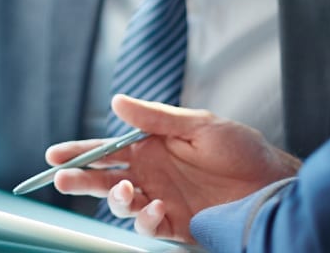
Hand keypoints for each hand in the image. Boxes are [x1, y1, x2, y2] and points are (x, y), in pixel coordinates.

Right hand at [49, 95, 299, 241]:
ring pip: (122, 205)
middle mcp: (151, 175)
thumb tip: (117, 102)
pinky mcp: (176, 226)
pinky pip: (149, 226)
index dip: (79, 152)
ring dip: (115, 199)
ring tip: (124, 192)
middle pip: (104, 179)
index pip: (106, 150)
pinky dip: (145, 220)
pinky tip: (155, 208)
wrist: (274, 185)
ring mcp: (161, 201)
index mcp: (151, 148)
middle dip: (80, 180)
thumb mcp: (199, 124)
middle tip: (62, 179)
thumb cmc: (242, 150)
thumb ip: (155, 117)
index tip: (55, 155)